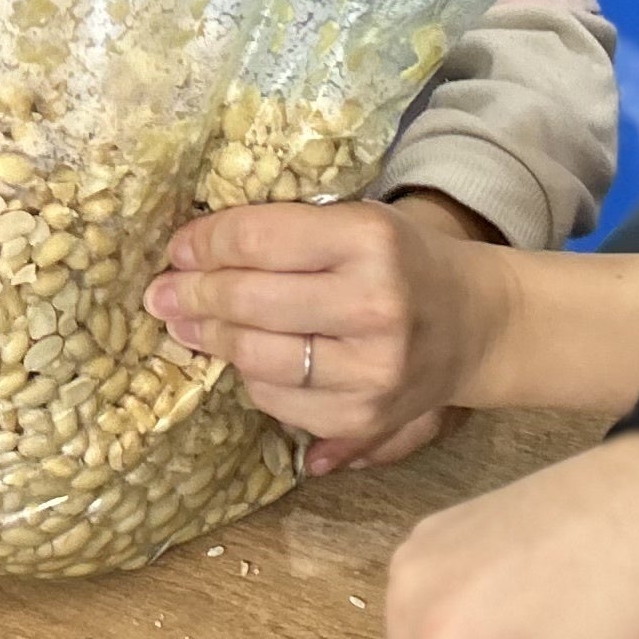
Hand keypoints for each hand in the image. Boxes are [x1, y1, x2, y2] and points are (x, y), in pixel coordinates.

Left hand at [151, 190, 499, 472]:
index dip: (204, 244)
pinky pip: (278, 401)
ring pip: (255, 358)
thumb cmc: (402, 261)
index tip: (176, 249)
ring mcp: (370, 370)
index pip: (257, 239)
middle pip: (248, 301)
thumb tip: (188, 256)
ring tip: (187, 326)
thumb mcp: (356, 221)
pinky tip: (246, 358)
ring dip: (210, 340)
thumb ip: (282, 234)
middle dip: (192, 296)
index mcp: (368, 239)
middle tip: (161, 293)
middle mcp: (373, 305)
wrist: (477, 323)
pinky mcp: (364, 417)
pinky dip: (252, 378)